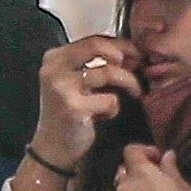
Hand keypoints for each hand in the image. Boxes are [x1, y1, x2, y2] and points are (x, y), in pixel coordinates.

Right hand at [30, 35, 143, 171]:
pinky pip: (110, 100)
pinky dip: (113, 108)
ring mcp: (62, 88)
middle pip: (97, 46)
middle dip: (124, 55)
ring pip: (108, 72)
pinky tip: (106, 115)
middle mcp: (55, 68)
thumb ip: (93, 64)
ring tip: (136, 92)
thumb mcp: (75, 82)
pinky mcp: (74, 108)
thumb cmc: (69, 115)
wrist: (52, 150)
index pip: (92, 40)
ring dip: (128, 83)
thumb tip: (129, 52)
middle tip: (138, 67)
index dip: (119, 44)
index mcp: (54, 58)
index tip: (136, 53)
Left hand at [113, 146, 190, 190]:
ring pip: (124, 190)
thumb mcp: (183, 186)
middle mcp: (125, 189)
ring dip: (136, 189)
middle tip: (159, 178)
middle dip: (139, 171)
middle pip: (125, 171)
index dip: (145, 151)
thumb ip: (169, 168)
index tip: (160, 159)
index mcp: (139, 174)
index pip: (131, 151)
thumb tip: (166, 157)